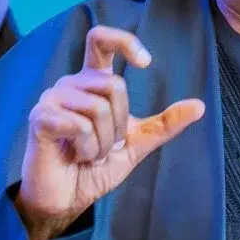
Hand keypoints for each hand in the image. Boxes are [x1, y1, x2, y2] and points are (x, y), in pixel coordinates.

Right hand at [14, 25, 205, 239]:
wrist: (67, 199)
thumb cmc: (94, 168)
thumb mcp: (136, 144)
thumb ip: (164, 124)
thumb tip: (199, 106)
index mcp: (91, 83)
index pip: (101, 40)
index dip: (124, 41)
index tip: (147, 62)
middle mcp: (70, 85)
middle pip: (113, 85)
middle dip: (119, 125)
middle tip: (103, 147)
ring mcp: (51, 99)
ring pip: (98, 108)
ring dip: (101, 143)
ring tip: (88, 154)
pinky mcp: (40, 118)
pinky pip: (79, 125)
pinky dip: (87, 148)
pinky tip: (75, 156)